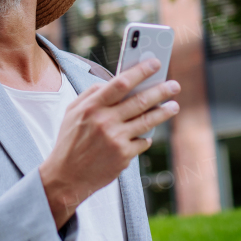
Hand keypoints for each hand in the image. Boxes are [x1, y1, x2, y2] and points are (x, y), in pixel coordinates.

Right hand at [38, 57, 180, 228]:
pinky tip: (146, 134)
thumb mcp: (72, 112)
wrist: (66, 176)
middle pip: (140, 101)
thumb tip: (113, 82)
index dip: (140, 71)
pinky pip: (142, 141)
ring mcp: (116, 139)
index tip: (154, 64)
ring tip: (174, 105)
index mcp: (92, 107)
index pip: (121, 83)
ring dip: (164, 112)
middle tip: (174, 85)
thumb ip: (91, 94)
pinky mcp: (124, 156)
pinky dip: (146, 136)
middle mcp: (105, 121)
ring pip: (147, 121)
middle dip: (161, 90)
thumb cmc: (70, 141)